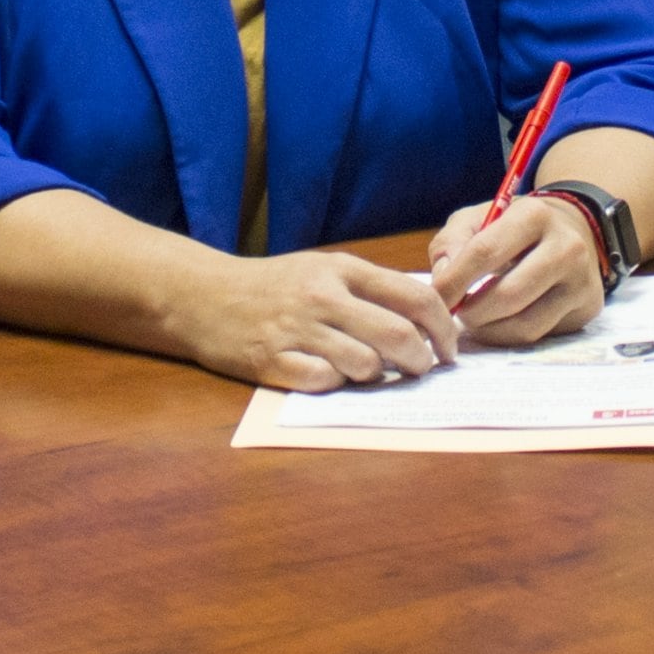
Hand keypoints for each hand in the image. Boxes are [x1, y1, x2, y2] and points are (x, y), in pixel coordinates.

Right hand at [178, 247, 459, 389]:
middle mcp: (323, 297)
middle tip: (420, 369)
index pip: (415, 296)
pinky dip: (335, 384)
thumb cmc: (274, 286)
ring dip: (375, 375)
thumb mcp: (323, 270)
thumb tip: (426, 316)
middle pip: (398, 336)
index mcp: (342, 269)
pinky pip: (326, 382)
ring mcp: (298, 330)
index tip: (449, 348)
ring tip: (365, 370)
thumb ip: (369, 289)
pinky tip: (327, 374)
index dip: (443, 327)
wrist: (204, 296)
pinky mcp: (274, 361)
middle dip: (420, 361)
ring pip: (366, 365)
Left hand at [428, 192, 607, 344]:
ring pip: (525, 324)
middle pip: (508, 295)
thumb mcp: (479, 218)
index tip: (435, 297)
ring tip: (475, 320)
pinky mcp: (587, 308)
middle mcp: (566, 247)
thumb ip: (452, 242)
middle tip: (455, 315)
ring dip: (489, 330)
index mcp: (534, 215)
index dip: (453, 281)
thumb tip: (443, 280)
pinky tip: (499, 323)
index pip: (485, 252)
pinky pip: (539, 335)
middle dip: (472, 312)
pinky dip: (509, 335)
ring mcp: (581, 281)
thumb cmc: (515, 226)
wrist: (574, 230)